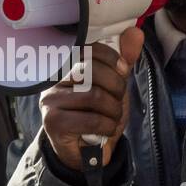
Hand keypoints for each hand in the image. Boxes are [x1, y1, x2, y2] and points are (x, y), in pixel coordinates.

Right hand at [40, 26, 144, 172]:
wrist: (85, 152)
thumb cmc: (97, 114)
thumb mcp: (113, 86)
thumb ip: (122, 60)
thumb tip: (135, 33)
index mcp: (66, 65)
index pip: (89, 48)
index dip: (112, 58)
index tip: (123, 71)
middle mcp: (53, 79)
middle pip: (91, 70)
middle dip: (116, 87)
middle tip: (118, 100)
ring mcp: (50, 100)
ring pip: (93, 96)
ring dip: (114, 110)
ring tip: (113, 117)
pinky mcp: (53, 123)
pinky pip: (90, 119)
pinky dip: (107, 126)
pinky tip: (106, 129)